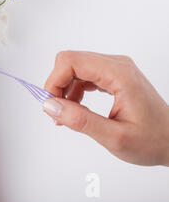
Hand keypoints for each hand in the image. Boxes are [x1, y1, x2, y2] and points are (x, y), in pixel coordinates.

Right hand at [44, 51, 168, 165]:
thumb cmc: (152, 140)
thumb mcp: (114, 137)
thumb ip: (80, 120)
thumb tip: (50, 106)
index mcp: (119, 74)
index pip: (71, 61)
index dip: (54, 81)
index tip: (50, 105)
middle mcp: (117, 65)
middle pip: (70, 60)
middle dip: (56, 85)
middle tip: (57, 111)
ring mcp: (115, 69)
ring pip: (74, 66)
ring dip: (63, 88)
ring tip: (66, 114)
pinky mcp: (113, 75)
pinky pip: (83, 74)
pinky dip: (73, 89)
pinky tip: (75, 107)